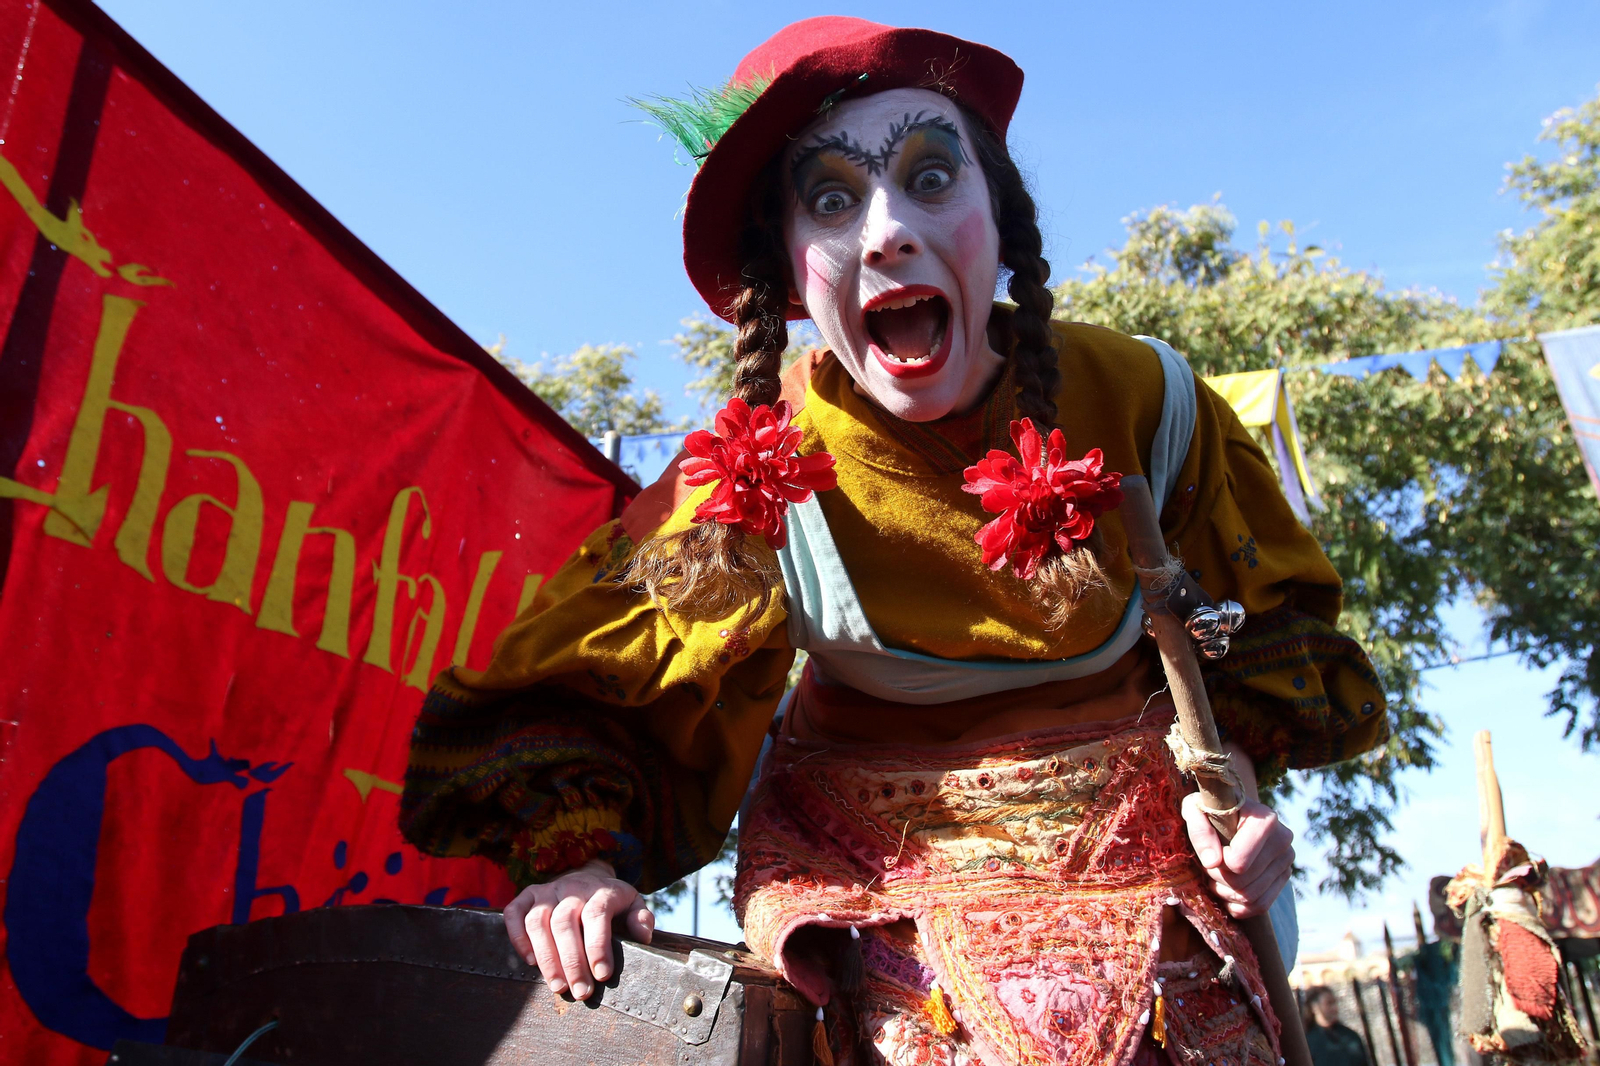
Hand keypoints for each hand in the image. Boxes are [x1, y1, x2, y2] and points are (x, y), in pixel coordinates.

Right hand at [502, 858, 653, 999]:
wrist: (586, 875)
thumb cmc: (611, 900)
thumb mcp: (633, 904)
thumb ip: (641, 918)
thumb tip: (642, 936)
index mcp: (600, 890)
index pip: (596, 915)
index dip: (598, 946)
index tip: (602, 975)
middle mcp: (571, 887)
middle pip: (564, 922)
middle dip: (572, 961)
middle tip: (581, 991)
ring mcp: (547, 890)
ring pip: (538, 921)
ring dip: (546, 957)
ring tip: (558, 986)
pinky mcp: (528, 895)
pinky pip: (514, 913)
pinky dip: (517, 937)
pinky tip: (529, 961)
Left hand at [1183, 793, 1293, 918]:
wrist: (1230, 811)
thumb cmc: (1209, 809)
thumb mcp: (1195, 809)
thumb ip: (1199, 830)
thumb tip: (1212, 862)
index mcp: (1264, 821)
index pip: (1238, 862)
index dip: (1216, 864)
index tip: (1209, 852)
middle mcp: (1282, 840)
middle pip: (1243, 882)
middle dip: (1218, 879)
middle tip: (1208, 868)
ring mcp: (1286, 860)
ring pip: (1251, 897)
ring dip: (1225, 893)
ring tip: (1215, 877)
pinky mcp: (1284, 876)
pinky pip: (1260, 906)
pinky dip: (1238, 906)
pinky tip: (1226, 890)